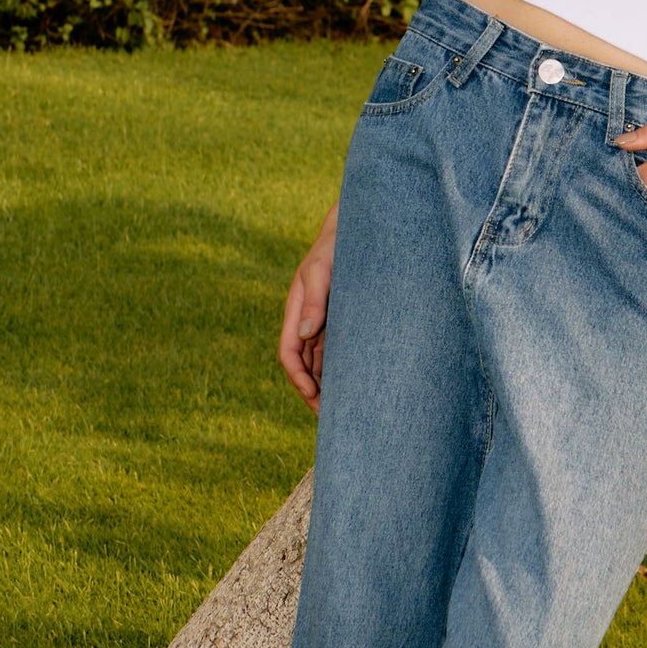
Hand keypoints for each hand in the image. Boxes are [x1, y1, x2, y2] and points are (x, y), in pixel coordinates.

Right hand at [279, 204, 339, 408]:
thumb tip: (306, 333)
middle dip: (312, 390)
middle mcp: (307, 320)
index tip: (313, 396)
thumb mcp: (321, 269)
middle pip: (303, 364)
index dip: (298, 377)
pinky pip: (335, 352)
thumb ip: (314, 298)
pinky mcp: (340, 320)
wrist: (357, 230)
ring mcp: (323, 321)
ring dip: (326, 384)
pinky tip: (354, 385)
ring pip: (319, 362)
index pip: (289, 352)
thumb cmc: (336, 246)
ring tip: (343, 410)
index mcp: (296, 310)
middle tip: (330, 417)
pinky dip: (340, 370)